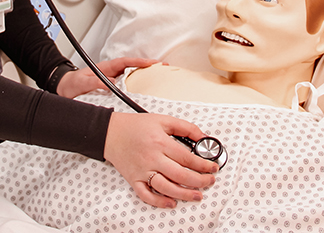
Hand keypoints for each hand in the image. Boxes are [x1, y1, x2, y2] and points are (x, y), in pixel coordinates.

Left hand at [57, 57, 157, 98]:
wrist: (64, 90)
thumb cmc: (72, 84)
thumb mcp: (81, 83)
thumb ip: (93, 82)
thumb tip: (108, 83)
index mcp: (105, 68)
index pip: (125, 62)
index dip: (138, 62)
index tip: (151, 63)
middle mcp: (111, 73)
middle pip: (133, 68)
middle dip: (148, 67)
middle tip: (163, 68)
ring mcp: (112, 81)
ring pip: (132, 77)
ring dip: (145, 77)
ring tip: (160, 78)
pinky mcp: (111, 90)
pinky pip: (127, 88)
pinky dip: (137, 88)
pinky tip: (145, 93)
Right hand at [103, 111, 218, 207]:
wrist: (110, 132)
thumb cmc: (135, 126)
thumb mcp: (163, 120)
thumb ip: (185, 127)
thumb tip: (202, 137)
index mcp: (160, 142)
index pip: (188, 158)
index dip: (204, 165)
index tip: (213, 167)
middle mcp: (152, 158)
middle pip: (180, 175)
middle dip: (200, 181)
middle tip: (210, 181)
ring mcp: (142, 171)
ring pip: (166, 188)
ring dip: (185, 194)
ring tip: (197, 195)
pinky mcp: (134, 180)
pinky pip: (146, 195)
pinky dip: (159, 202)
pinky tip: (171, 202)